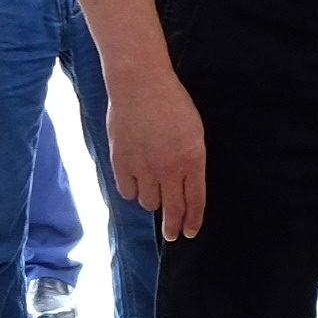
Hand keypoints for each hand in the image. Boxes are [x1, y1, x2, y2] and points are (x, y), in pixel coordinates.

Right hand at [108, 64, 211, 240]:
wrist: (139, 84)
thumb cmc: (171, 102)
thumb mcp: (194, 131)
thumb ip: (192, 161)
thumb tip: (186, 186)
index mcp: (192, 160)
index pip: (195, 202)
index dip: (193, 221)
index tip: (190, 232)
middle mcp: (168, 169)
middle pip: (172, 210)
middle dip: (173, 226)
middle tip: (172, 234)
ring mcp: (144, 167)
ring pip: (148, 202)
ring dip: (153, 201)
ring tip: (154, 192)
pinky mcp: (121, 162)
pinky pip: (127, 191)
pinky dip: (133, 191)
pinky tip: (136, 184)